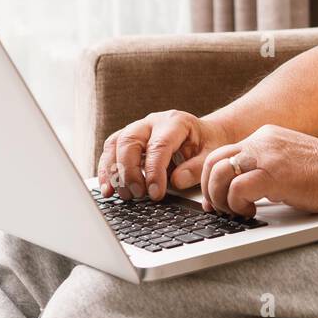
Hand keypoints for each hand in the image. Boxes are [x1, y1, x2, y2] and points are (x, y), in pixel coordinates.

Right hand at [97, 110, 232, 201]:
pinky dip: (106, 170)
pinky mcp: (127, 139)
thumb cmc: (207, 144)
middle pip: (130, 141)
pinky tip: (108, 189)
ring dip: (113, 171)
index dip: (154, 172)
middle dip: (130, 171)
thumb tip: (175, 181)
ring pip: (115, 144)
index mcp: (175, 122)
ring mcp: (137, 128)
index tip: (156, 194)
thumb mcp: (211, 154)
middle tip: (138, 195)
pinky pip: (110, 150)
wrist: (203, 135)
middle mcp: (152, 122)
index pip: (159, 146)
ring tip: (120, 195)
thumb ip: (197, 168)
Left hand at [170, 124, 317, 218]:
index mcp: (264, 137)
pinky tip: (252, 212)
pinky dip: (237, 204)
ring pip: (219, 173)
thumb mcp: (288, 162)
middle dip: (209, 189)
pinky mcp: (273, 174)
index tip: (216, 199)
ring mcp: (267, 155)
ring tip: (236, 211)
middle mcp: (261, 140)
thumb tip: (241, 188)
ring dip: (221, 198)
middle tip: (219, 209)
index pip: (222, 153)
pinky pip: (237, 188)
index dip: (212, 179)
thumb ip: (265, 167)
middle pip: (213, 161)